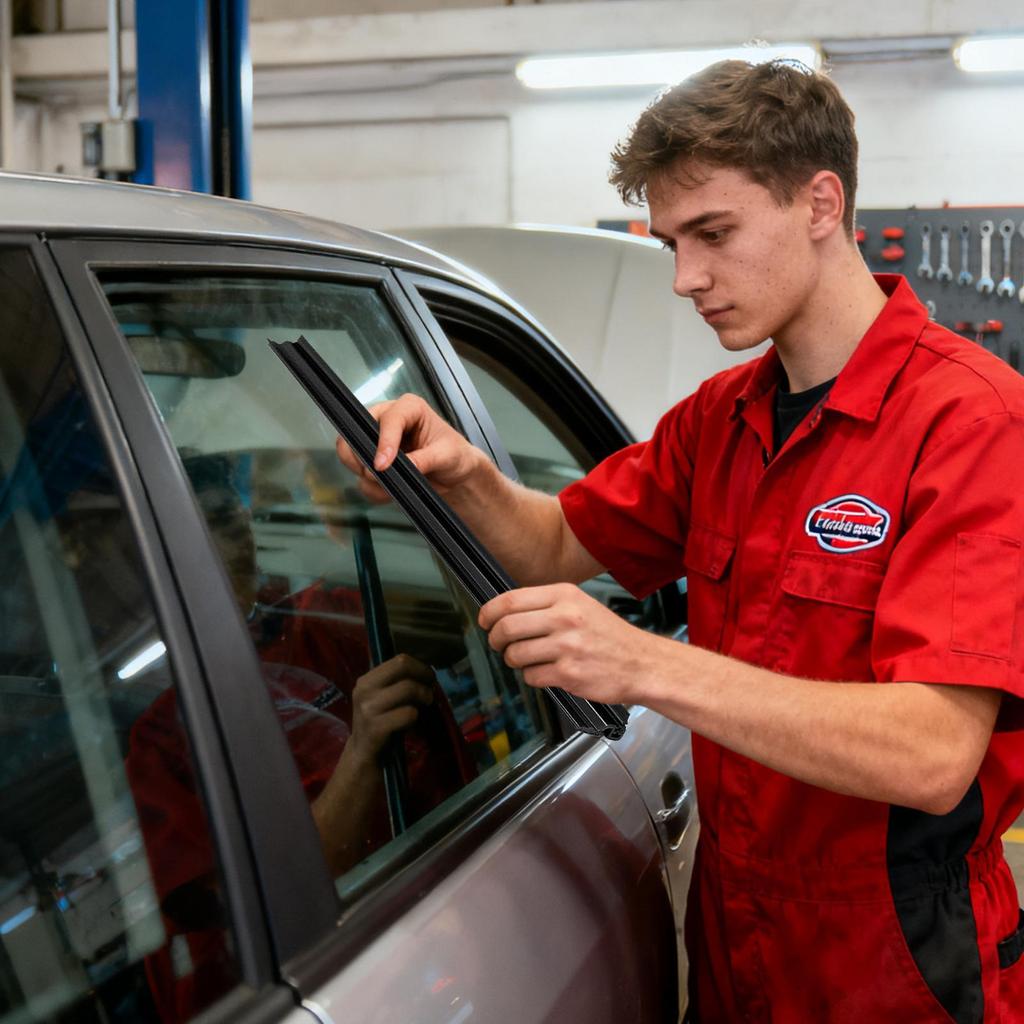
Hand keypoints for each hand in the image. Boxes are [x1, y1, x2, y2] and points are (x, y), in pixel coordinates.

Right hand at [335, 392, 482, 502]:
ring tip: (392, 485)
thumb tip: (403, 467)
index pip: (388, 419)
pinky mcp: (372, 462)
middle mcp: (387, 420)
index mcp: (409, 408)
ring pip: (349, 454)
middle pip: (355, 431)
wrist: (453, 475)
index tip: (383, 465)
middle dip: (363, 457)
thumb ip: (424, 459)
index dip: (384, 442)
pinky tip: (392, 492)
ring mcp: (376, 441)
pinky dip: (372, 488)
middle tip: (379, 475)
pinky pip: (359, 477)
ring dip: (366, 475)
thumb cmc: (455, 455)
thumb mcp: (447, 455)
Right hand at [345, 653, 436, 769]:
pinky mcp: (376, 728)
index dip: (420, 667)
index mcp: (366, 680)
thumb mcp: (381, 696)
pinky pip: (408, 713)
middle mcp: (364, 690)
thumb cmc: (378, 720)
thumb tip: (427, 671)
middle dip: (423, 677)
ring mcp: (368, 709)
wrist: (362, 752)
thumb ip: (397, 682)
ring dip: (423, 696)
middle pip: (403, 668)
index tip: (428, 677)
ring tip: (424, 705)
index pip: (399, 660)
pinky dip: (415, 716)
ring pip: (408, 689)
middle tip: (429, 690)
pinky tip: (411, 722)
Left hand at [479, 583, 665, 705]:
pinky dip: (533, 677)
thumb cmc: (610, 636)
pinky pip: (532, 676)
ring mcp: (567, 647)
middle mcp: (565, 618)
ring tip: (527, 659)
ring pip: (515, 654)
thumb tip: (505, 611)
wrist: (642, 663)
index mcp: (565, 596)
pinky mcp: (569, 674)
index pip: (510, 600)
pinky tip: (547, 671)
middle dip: (495, 639)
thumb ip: (546, 605)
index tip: (485, 621)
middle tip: (498, 644)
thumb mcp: (581, 605)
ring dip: (514, 660)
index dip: (489, 612)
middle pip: (507, 627)